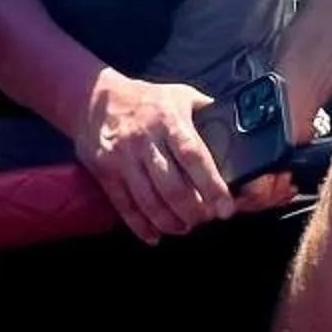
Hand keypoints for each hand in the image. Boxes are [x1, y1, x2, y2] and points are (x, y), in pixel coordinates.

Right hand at [76, 72, 231, 242]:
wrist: (94, 98)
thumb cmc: (146, 100)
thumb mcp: (180, 95)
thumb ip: (207, 112)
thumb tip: (237, 127)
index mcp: (168, 121)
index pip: (194, 157)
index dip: (212, 186)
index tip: (225, 207)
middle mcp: (145, 140)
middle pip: (172, 187)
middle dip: (192, 211)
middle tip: (204, 220)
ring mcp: (123, 158)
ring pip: (149, 201)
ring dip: (170, 222)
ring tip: (184, 228)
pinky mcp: (106, 172)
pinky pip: (125, 206)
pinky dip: (141, 226)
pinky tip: (155, 235)